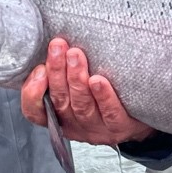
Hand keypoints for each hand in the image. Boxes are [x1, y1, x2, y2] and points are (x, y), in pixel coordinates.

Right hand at [20, 38, 155, 145]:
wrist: (139, 117)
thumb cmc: (102, 95)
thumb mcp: (75, 87)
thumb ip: (62, 71)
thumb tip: (53, 43)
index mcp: (59, 117)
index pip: (35, 112)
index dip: (33, 93)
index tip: (40, 69)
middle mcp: (75, 126)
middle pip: (60, 101)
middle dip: (57, 71)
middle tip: (58, 46)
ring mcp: (97, 129)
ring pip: (82, 106)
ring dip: (76, 79)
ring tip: (76, 55)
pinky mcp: (120, 127)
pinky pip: (110, 113)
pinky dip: (103, 96)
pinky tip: (98, 80)